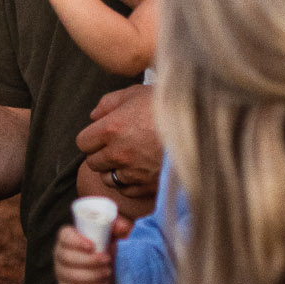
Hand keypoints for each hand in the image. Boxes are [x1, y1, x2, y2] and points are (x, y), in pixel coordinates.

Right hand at [54, 217, 129, 283]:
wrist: (101, 266)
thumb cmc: (103, 245)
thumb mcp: (110, 233)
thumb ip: (116, 227)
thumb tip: (122, 227)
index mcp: (67, 237)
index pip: (65, 236)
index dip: (76, 241)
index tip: (92, 246)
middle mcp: (60, 253)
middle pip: (68, 257)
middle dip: (89, 260)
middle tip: (107, 260)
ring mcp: (60, 272)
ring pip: (72, 276)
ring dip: (93, 275)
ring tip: (108, 272)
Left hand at [76, 84, 159, 203]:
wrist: (201, 127)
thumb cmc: (169, 107)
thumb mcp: (136, 93)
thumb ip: (109, 103)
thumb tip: (94, 115)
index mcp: (111, 129)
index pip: (83, 142)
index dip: (92, 137)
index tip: (102, 135)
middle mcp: (119, 154)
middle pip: (93, 162)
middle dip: (102, 154)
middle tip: (117, 145)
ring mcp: (133, 173)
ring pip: (108, 179)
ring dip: (114, 170)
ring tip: (129, 158)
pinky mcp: (148, 186)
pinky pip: (128, 190)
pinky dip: (130, 182)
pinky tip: (140, 169)